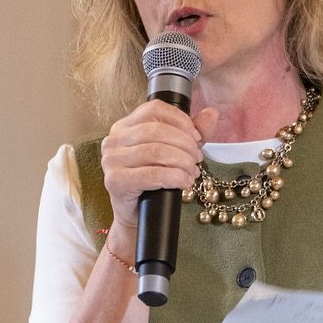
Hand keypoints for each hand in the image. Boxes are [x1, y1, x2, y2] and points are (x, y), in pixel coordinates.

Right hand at [100, 102, 218, 241]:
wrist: (137, 214)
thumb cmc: (153, 180)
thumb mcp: (176, 151)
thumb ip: (192, 132)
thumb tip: (211, 113)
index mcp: (124, 126)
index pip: (154, 109)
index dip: (180, 120)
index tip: (196, 137)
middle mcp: (113, 139)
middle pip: (157, 130)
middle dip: (185, 144)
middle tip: (197, 159)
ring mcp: (111, 160)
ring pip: (156, 151)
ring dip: (182, 162)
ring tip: (192, 172)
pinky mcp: (115, 181)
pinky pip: (151, 174)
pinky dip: (174, 177)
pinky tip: (184, 182)